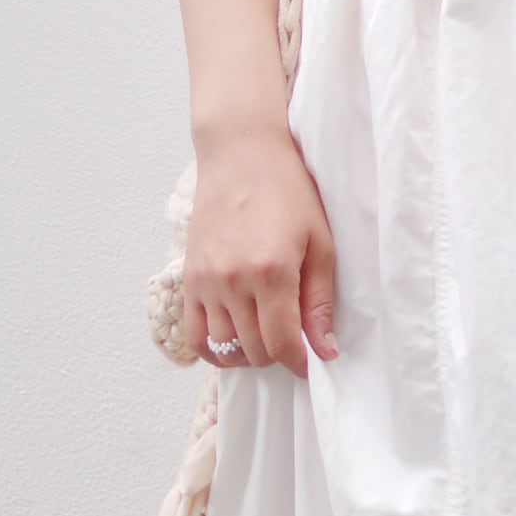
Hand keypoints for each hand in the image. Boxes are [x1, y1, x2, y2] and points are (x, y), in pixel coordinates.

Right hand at [183, 120, 338, 378]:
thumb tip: (325, 349)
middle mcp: (234, 281)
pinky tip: (233, 341)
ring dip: (248, 352)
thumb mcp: (320, 242)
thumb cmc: (289, 190)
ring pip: (224, 347)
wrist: (242, 153)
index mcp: (272, 272)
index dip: (299, 362)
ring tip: (266, 336)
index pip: (281, 344)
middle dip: (277, 355)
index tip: (310, 361)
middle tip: (292, 342)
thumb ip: (320, 300)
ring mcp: (206, 281)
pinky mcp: (189, 277)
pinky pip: (194, 334)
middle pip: (254, 350)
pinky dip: (213, 348)